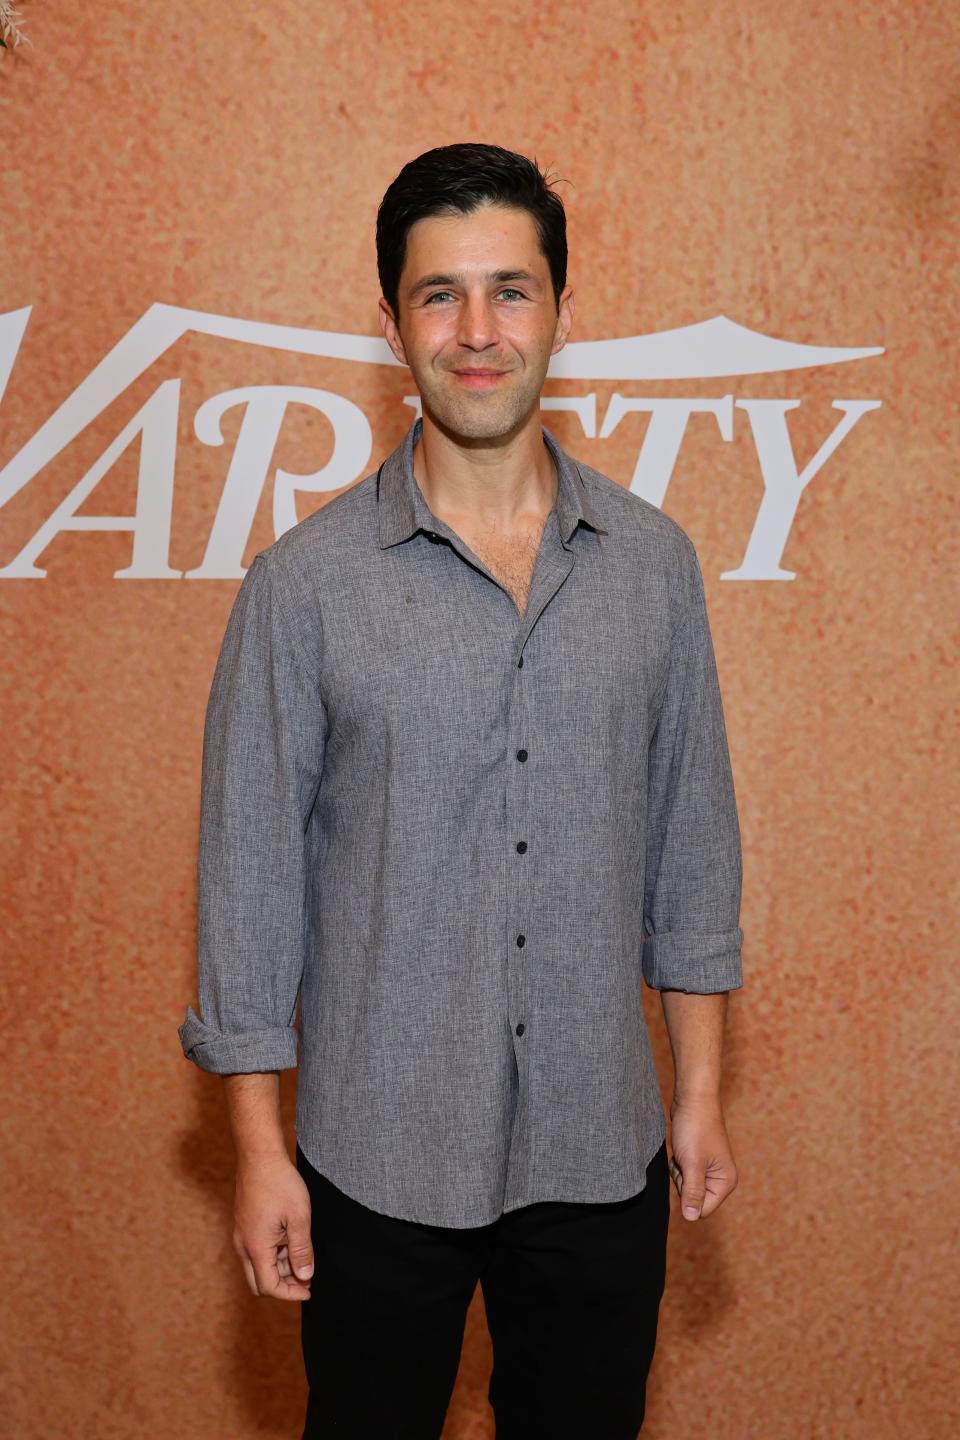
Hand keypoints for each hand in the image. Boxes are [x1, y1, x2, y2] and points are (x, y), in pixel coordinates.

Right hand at [232, 1152, 314, 1299]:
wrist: (259, 1156)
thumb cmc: (280, 1183)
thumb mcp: (299, 1217)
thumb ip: (302, 1250)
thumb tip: (306, 1276)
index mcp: (256, 1247)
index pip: (269, 1287)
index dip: (290, 1294)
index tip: (309, 1289)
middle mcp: (243, 1245)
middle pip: (259, 1282)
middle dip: (283, 1284)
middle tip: (306, 1276)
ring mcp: (242, 1235)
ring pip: (259, 1266)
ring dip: (280, 1267)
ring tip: (302, 1251)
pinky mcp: (244, 1226)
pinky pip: (256, 1250)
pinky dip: (274, 1253)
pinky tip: (291, 1238)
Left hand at [667, 1096, 738, 1220]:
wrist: (693, 1099)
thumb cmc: (695, 1128)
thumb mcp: (692, 1163)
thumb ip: (692, 1192)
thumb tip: (691, 1218)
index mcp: (726, 1182)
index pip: (702, 1209)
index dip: (688, 1195)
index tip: (687, 1173)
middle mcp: (721, 1178)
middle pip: (693, 1199)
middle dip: (682, 1181)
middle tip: (685, 1159)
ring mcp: (710, 1169)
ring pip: (686, 1186)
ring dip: (679, 1172)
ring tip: (683, 1152)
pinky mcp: (699, 1160)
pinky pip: (683, 1173)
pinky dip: (678, 1164)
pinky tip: (681, 1149)